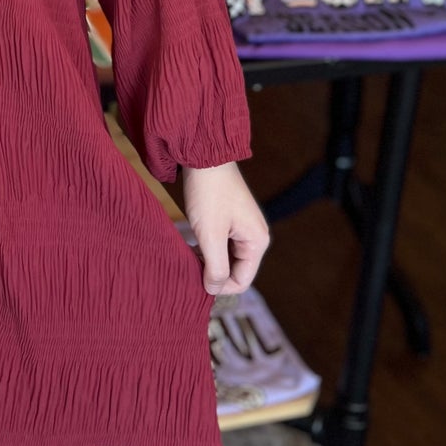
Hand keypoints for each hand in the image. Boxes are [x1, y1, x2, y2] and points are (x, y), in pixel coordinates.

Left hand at [176, 161, 269, 297]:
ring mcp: (244, 227)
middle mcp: (255, 236)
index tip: (196, 282)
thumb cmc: (209, 193)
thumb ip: (215, 266)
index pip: (241, 281)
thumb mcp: (210, 234)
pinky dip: (208, 249)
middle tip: (189, 269)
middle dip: (213, 273)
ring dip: (209, 261)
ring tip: (188, 257)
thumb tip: (213, 290)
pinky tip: (192, 246)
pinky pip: (222, 244)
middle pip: (236, 270)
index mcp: (257, 242)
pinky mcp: (232, 219)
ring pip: (227, 258)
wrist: (204, 155)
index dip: (219, 287)